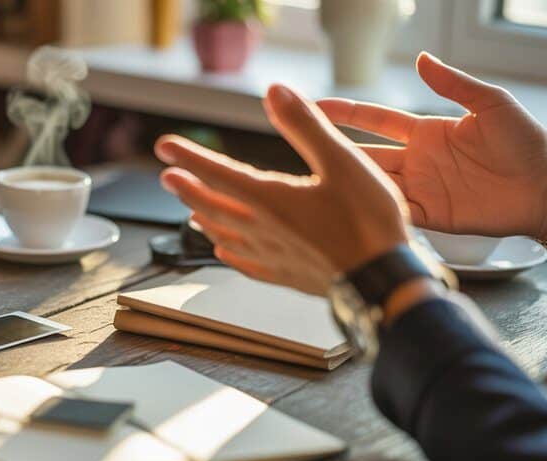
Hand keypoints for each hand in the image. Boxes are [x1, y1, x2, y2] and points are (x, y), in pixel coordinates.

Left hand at [155, 84, 409, 294]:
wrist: (382, 282)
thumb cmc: (368, 223)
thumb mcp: (343, 162)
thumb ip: (306, 126)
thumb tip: (275, 92)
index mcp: (270, 198)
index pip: (217, 172)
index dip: (189, 157)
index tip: (164, 146)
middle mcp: (261, 228)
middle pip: (212, 205)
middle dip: (188, 187)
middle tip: (169, 177)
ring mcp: (271, 255)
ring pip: (223, 233)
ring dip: (202, 217)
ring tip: (189, 209)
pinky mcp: (285, 275)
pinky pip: (245, 263)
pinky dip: (228, 252)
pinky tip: (224, 251)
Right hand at [318, 52, 546, 241]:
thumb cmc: (525, 142)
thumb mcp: (491, 104)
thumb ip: (453, 85)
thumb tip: (421, 59)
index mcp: (426, 132)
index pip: (375, 121)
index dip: (345, 113)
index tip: (314, 106)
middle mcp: (416, 161)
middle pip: (364, 154)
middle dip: (333, 149)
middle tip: (299, 143)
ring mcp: (420, 189)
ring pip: (372, 184)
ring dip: (347, 182)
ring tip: (315, 180)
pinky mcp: (430, 216)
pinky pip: (394, 212)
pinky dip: (373, 211)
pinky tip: (351, 209)